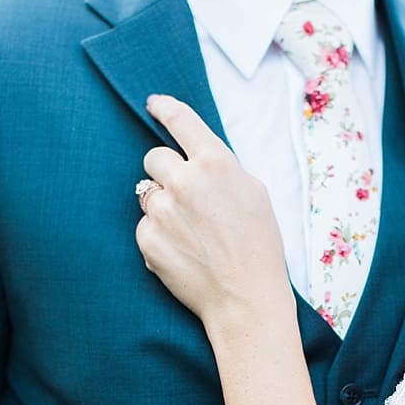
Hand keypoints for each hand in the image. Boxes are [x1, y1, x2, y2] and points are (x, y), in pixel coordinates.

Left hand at [133, 95, 289, 330]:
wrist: (246, 299)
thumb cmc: (259, 248)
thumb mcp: (254, 195)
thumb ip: (222, 169)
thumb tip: (196, 157)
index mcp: (217, 165)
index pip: (181, 121)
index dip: (164, 108)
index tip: (154, 104)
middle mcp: (185, 182)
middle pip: (154, 158)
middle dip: (167, 173)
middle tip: (187, 197)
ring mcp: (162, 211)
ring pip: (148, 194)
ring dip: (164, 207)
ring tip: (192, 233)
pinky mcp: (147, 238)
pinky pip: (145, 226)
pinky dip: (159, 236)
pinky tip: (184, 252)